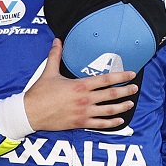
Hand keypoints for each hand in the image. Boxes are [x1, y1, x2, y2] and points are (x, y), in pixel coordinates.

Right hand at [23, 39, 138, 131]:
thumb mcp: (48, 72)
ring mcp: (84, 112)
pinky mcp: (80, 123)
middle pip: (111, 95)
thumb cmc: (39, 93)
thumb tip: (57, 41)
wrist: (30, 113)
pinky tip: (120, 121)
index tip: (131, 74)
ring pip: (109, 110)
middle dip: (126, 91)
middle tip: (135, 88)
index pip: (106, 79)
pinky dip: (111, 123)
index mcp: (80, 85)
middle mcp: (85, 99)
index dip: (121, 76)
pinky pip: (100, 124)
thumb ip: (55, 56)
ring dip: (122, 107)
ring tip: (131, 104)